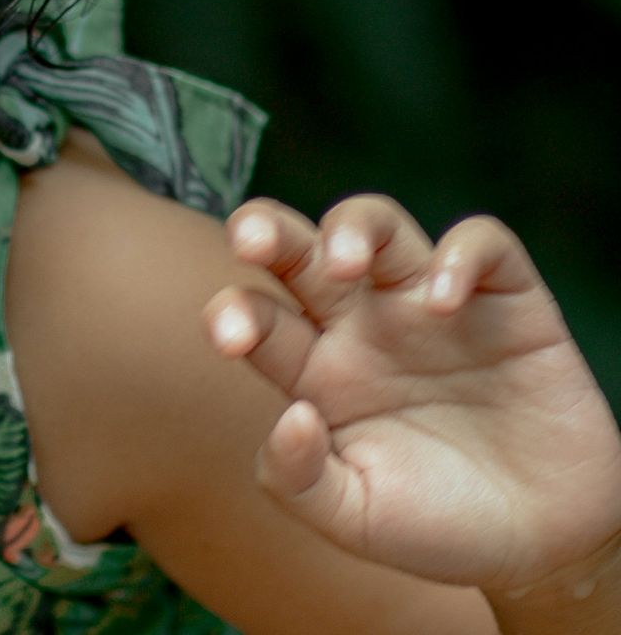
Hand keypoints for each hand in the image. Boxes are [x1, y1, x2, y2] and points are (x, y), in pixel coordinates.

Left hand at [204, 195, 620, 589]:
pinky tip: (444, 304)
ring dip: (354, 227)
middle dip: (264, 228)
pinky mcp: (506, 303)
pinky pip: (483, 244)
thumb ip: (297, 477)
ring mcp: (427, 307)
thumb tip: (289, 416)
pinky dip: (462, 256)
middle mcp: (360, 326)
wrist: (542, 545)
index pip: (255, 315)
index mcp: (312, 369)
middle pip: (298, 249)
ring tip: (345, 265)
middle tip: (248, 239)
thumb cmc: (433, 526)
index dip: (232, 312)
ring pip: (380, 225)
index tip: (230, 339)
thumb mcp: (351, 517)